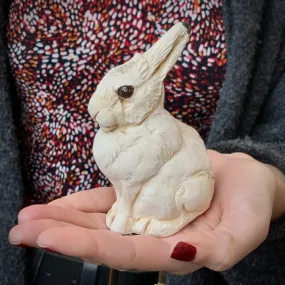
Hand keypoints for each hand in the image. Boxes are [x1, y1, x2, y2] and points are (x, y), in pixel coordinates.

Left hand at [9, 150, 276, 274]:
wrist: (247, 178)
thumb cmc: (252, 204)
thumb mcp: (245, 230)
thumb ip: (218, 251)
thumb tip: (179, 257)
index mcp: (175, 252)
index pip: (124, 254)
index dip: (86, 247)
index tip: (47, 238)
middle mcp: (153, 236)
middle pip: (101, 239)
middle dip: (61, 235)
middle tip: (22, 229)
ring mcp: (145, 214)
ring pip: (99, 219)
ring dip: (64, 218)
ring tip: (28, 216)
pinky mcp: (144, 193)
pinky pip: (109, 199)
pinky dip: (84, 202)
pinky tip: (60, 204)